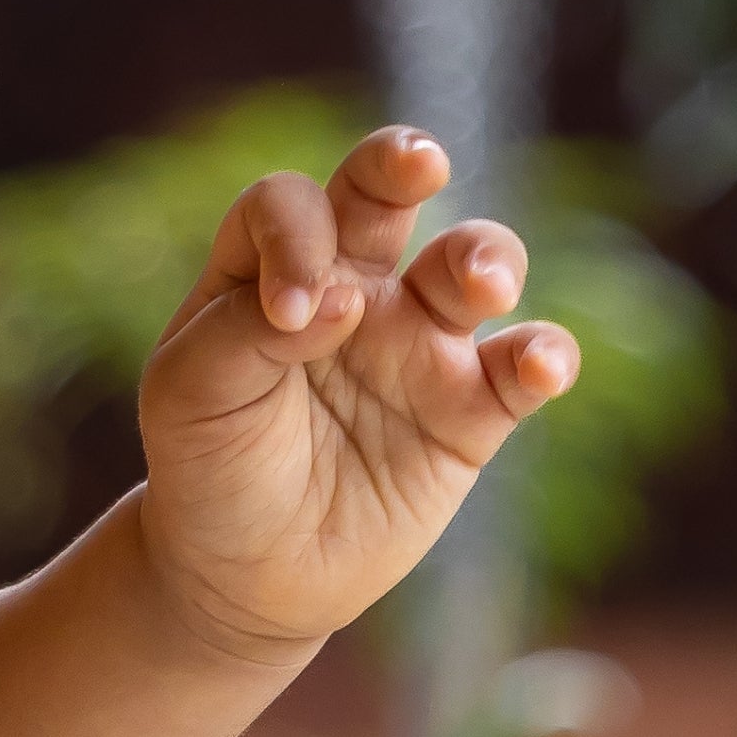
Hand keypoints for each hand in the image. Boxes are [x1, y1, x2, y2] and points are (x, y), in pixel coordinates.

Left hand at [133, 127, 579, 663]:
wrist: (240, 574)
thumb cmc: (205, 462)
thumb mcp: (191, 392)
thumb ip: (248, 331)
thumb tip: (344, 297)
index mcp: (272, 261)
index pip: (294, 205)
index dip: (295, 239)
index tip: (288, 314)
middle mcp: (352, 283)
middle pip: (386, 193)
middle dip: (403, 162)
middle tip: (419, 162)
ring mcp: (414, 344)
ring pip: (471, 264)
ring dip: (486, 257)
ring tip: (479, 283)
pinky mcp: (466, 415)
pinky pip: (520, 371)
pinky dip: (544, 356)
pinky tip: (539, 362)